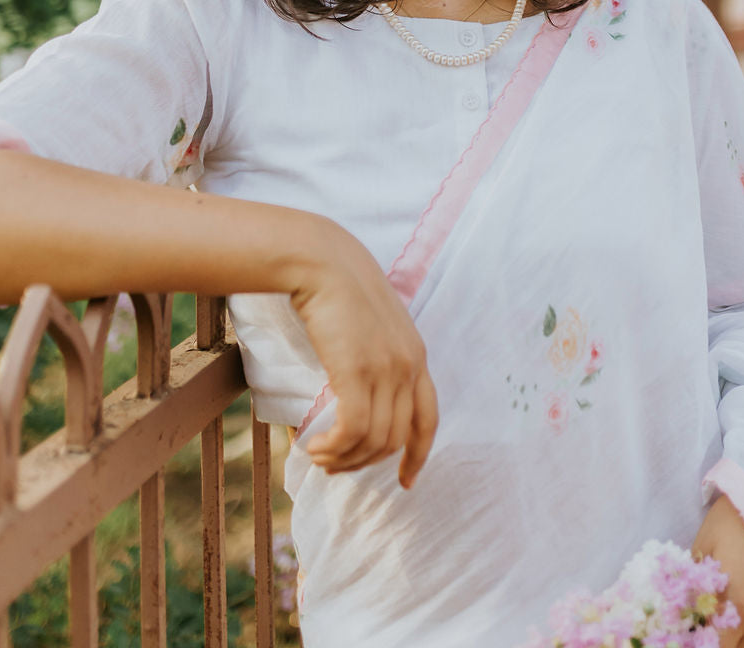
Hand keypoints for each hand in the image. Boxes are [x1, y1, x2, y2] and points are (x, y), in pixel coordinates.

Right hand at [286, 221, 438, 488]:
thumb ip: (377, 356)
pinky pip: (353, 430)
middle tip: (335, 464)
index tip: (405, 481)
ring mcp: (386, 368)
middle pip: (395, 438)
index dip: (418, 454)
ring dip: (344, 458)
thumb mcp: (372, 324)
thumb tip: (358, 396)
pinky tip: (314, 445)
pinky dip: (334, 448)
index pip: (428, 418)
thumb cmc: (339, 288)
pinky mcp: (357, 371)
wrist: (322, 261)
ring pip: (373, 440)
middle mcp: (409, 365)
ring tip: (318, 455)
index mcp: (417, 354)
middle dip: (364, 461)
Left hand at [691, 495, 743, 647]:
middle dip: (720, 643)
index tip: (693, 633)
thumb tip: (684, 618)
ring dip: (741, 645)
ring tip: (728, 629)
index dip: (699, 643)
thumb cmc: (732, 523)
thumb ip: (694, 592)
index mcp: (735, 607)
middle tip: (708, 628)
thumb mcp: (703, 552)